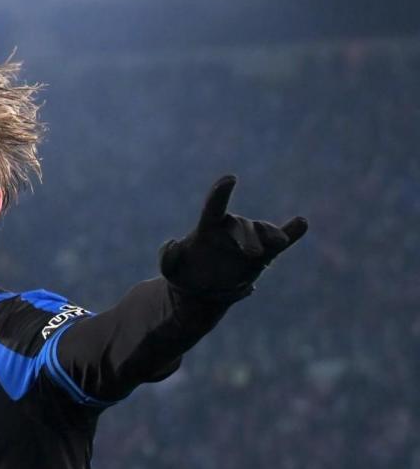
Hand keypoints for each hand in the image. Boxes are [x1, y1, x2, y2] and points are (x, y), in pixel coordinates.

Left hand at [158, 175, 307, 301]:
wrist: (203, 290)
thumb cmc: (185, 273)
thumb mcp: (170, 270)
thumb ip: (167, 257)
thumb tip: (173, 243)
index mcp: (207, 228)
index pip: (213, 207)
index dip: (221, 193)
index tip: (230, 179)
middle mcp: (230, 229)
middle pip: (241, 226)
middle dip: (247, 237)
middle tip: (251, 254)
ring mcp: (248, 240)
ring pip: (262, 232)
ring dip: (270, 236)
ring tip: (277, 244)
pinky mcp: (264, 254)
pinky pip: (280, 241)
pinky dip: (291, 232)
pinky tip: (301, 223)